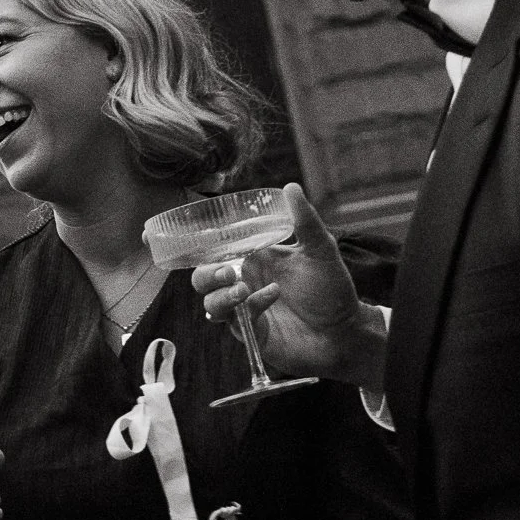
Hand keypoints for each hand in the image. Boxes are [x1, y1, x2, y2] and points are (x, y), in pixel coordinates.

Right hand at [190, 185, 387, 392]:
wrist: (346, 333)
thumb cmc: (332, 290)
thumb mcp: (320, 250)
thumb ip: (304, 221)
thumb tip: (291, 186)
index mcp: (253, 258)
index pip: (214, 249)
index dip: (192, 245)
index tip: (173, 238)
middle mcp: (244, 282)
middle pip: (202, 277)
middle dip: (206, 274)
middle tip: (228, 272)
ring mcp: (245, 309)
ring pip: (210, 302)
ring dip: (221, 295)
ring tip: (243, 290)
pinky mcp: (251, 333)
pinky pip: (236, 321)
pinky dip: (249, 306)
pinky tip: (271, 297)